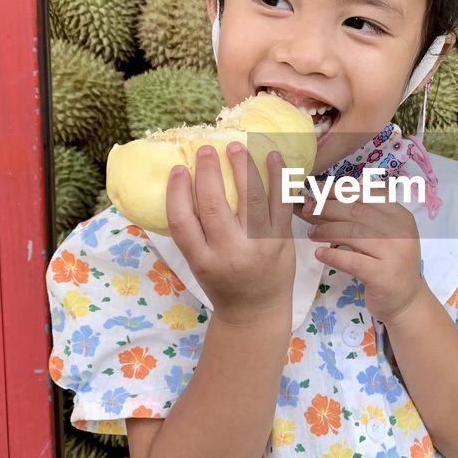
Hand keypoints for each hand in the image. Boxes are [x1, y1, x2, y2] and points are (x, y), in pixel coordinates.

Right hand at [165, 143, 294, 325]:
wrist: (257, 310)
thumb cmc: (222, 283)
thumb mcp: (198, 264)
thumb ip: (192, 233)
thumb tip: (182, 185)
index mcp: (201, 260)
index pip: (181, 222)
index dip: (176, 191)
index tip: (177, 169)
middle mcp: (229, 253)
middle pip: (213, 206)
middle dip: (208, 172)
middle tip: (206, 149)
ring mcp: (258, 246)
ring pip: (250, 199)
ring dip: (243, 167)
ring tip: (236, 146)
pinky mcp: (282, 239)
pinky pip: (280, 202)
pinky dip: (277, 177)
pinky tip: (273, 156)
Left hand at [296, 186, 425, 325]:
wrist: (406, 300)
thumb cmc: (389, 264)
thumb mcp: (385, 234)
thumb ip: (365, 216)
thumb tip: (327, 197)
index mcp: (400, 216)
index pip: (367, 194)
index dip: (339, 190)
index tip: (318, 191)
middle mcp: (400, 231)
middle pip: (356, 211)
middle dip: (327, 208)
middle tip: (308, 210)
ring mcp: (394, 254)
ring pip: (352, 233)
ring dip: (326, 230)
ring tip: (312, 233)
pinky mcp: (383, 276)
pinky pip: (351, 261)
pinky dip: (332, 256)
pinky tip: (319, 253)